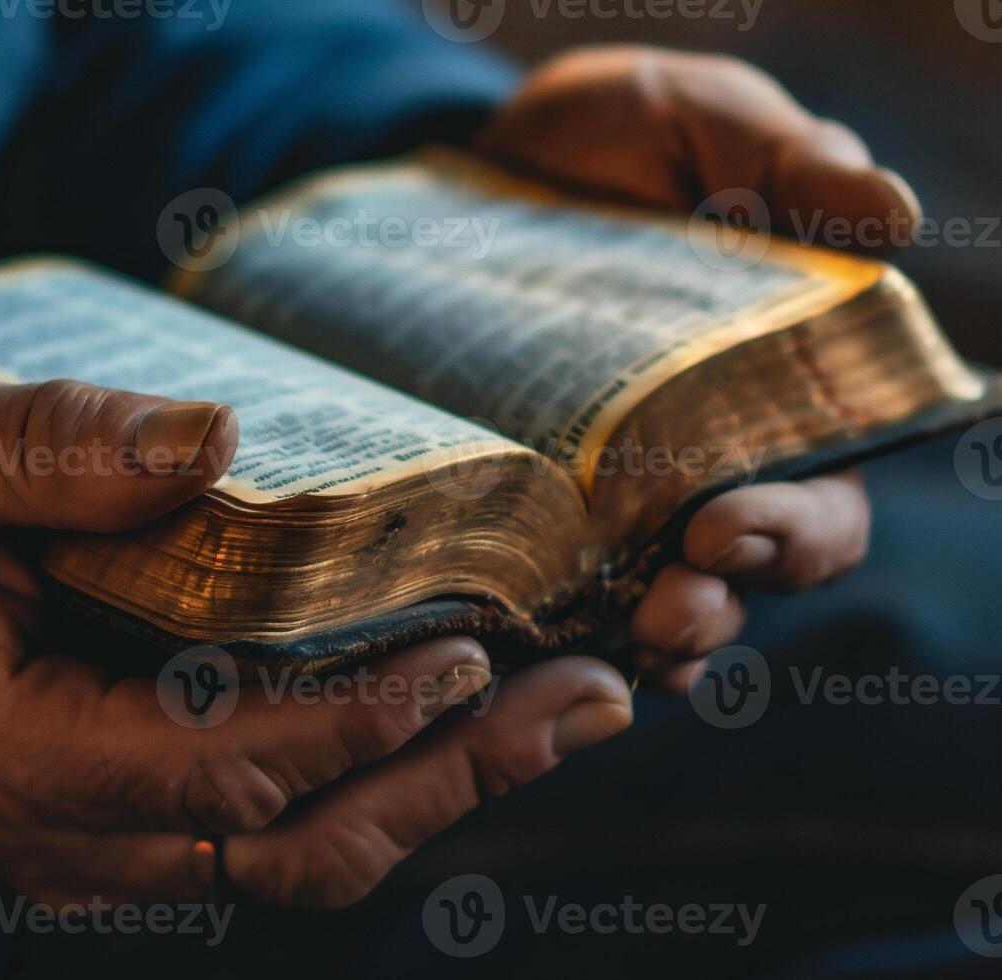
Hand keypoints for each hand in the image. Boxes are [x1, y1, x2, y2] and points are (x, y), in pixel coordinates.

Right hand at [0, 363, 632, 907]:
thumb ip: (59, 446)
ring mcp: (105, 836)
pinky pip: (277, 821)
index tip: (466, 653)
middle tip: (590, 699)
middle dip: (452, 779)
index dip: (354, 723)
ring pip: (302, 852)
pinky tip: (466, 713)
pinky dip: (380, 776)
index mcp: (16, 753)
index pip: (221, 767)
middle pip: (297, 845)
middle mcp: (70, 832)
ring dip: (441, 788)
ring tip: (568, 710)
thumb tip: (214, 439)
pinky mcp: (133, 808)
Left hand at [475, 46, 886, 682]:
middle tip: (666, 610)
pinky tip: (534, 652)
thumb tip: (898, 217)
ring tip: (611, 640)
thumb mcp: (703, 122)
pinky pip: (556, 592)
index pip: (820, 500)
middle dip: (714, 604)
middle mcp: (711, 464)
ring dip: (642, 635)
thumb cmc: (620, 137)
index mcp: (784, 395)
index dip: (792, 533)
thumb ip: (787, 164)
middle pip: (742, 578)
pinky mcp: (534, 505)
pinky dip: (556, 630)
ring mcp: (616, 494)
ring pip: (653, 601)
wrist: (489, 158)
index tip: (725, 527)